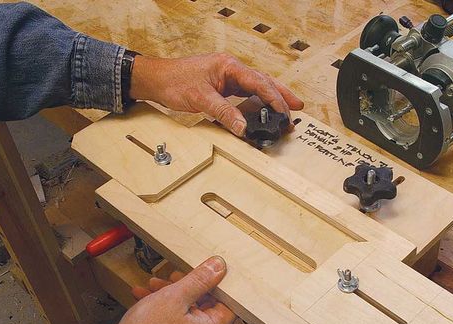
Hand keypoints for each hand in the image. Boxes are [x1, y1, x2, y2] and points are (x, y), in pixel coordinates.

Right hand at [116, 256, 235, 323]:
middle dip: (185, 288)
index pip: (227, 304)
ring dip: (171, 297)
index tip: (201, 275)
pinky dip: (165, 312)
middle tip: (170, 277)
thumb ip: (200, 280)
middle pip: (204, 307)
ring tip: (151, 286)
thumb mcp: (176, 296)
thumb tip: (220, 266)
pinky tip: (145, 298)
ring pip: (187, 315)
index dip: (214, 286)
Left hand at [129, 53, 303, 136]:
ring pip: (256, 87)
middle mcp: (231, 69)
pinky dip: (256, 102)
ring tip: (286, 111)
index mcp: (229, 66)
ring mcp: (227, 76)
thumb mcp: (201, 99)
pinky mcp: (222, 84)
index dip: (274, 98)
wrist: (155, 78)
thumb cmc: (174, 81)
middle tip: (297, 109)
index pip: (259, 82)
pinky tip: (263, 110)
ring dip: (271, 99)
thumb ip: (224, 113)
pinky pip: (245, 93)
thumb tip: (243, 127)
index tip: (285, 112)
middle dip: (281, 96)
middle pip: (263, 81)